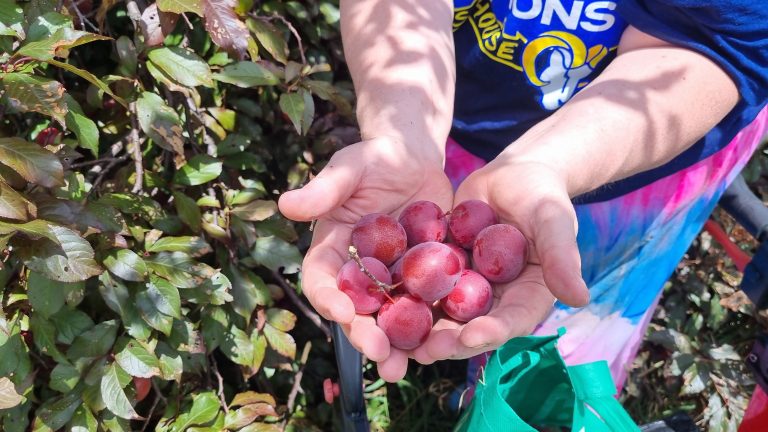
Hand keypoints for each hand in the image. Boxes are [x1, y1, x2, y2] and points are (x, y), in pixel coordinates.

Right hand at [278, 136, 452, 380]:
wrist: (415, 159)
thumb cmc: (375, 158)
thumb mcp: (350, 168)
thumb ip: (324, 189)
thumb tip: (286, 204)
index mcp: (332, 251)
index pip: (322, 281)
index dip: (328, 299)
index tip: (342, 312)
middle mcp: (358, 273)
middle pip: (356, 311)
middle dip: (364, 335)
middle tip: (380, 355)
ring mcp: (391, 280)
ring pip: (389, 319)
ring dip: (395, 346)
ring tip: (404, 368)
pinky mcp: (422, 280)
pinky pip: (426, 306)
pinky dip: (432, 327)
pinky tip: (442, 342)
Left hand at [411, 160, 589, 362]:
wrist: (513, 174)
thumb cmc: (543, 194)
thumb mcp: (553, 220)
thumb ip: (563, 257)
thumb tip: (580, 298)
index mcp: (528, 296)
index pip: (511, 321)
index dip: (491, 333)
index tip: (471, 337)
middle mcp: (496, 300)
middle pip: (471, 328)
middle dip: (448, 342)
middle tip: (425, 351)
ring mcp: (467, 288)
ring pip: (443, 316)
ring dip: (421, 330)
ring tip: (398, 341)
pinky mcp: (442, 272)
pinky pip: (422, 287)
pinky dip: (404, 297)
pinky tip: (381, 303)